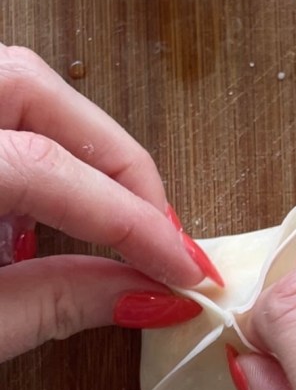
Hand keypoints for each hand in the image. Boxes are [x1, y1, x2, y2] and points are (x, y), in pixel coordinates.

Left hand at [0, 46, 222, 361]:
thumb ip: (56, 303)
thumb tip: (151, 297)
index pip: (48, 169)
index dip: (132, 222)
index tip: (183, 270)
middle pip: (36, 87)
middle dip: (114, 160)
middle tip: (158, 232)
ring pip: (18, 86)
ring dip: (77, 152)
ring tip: (106, 225)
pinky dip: (34, 151)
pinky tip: (40, 214)